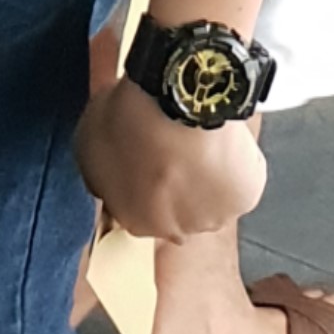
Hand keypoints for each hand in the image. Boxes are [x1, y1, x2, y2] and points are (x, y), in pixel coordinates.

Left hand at [74, 75, 267, 242]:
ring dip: (210, 177)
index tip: (150, 158)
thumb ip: (100, 176)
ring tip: (204, 140)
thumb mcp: (88, 148)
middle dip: (179, 186)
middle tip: (178, 148)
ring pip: (213, 199)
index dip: (145, 184)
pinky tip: (226, 140)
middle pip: (180, 213)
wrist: (175, 103)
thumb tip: (105, 183)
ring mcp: (214, 216)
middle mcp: (175, 230)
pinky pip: (243, 179)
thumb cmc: (128, 121)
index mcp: (134, 221)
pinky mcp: (246, 195)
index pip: (140, 212)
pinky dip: (239, 162)